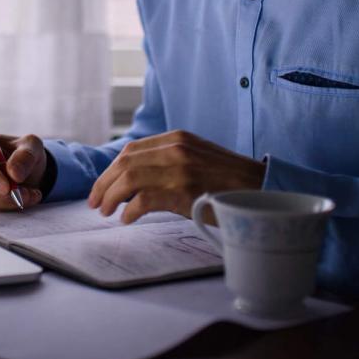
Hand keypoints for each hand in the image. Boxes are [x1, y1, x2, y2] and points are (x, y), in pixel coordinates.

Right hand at [0, 133, 46, 210]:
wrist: (24, 170)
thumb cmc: (23, 152)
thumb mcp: (31, 146)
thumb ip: (25, 156)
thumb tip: (14, 174)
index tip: (6, 187)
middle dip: (2, 193)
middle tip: (26, 194)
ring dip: (8, 201)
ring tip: (30, 195)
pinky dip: (6, 207)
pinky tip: (23, 199)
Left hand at [87, 130, 265, 223]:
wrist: (263, 190)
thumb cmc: (230, 181)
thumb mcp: (197, 159)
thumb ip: (169, 161)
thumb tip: (135, 182)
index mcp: (177, 138)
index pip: (131, 150)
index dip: (110, 170)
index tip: (101, 187)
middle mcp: (176, 149)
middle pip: (124, 163)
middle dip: (104, 184)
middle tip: (95, 203)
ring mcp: (179, 169)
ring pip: (129, 179)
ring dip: (111, 197)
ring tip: (106, 212)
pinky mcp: (184, 191)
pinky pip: (144, 200)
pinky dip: (130, 211)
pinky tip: (128, 219)